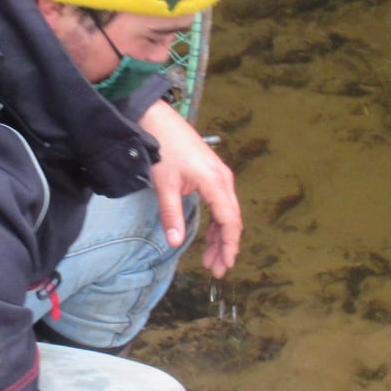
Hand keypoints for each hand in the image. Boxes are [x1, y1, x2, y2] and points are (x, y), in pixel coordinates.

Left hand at [137, 100, 240, 276]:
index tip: (225, 264)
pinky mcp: (212, 174)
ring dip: (221, 237)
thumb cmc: (163, 150)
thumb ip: (171, 214)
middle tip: (217, 269)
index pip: (229, 220)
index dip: (229, 244)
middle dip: (226, 246)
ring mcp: (220, 176)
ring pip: (227, 213)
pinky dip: (217, 223)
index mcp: (215, 182)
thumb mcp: (165, 185)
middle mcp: (223, 179)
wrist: (159, 120)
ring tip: (211, 260)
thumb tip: (174, 243)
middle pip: (232, 219)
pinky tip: (210, 237)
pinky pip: (221, 204)